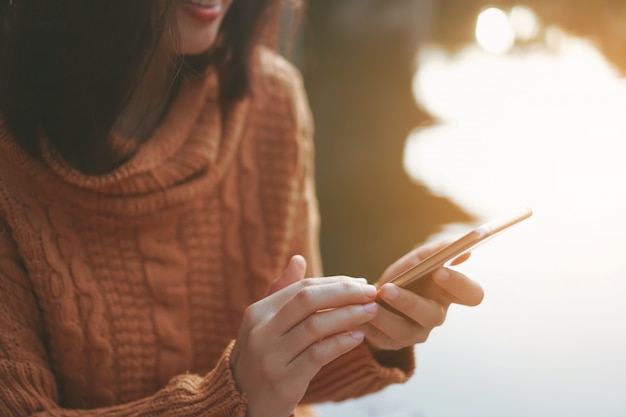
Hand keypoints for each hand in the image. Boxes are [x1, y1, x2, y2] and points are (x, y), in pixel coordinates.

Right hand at [230, 255, 379, 416]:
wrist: (242, 402)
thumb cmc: (261, 357)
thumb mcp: (264, 324)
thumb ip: (282, 292)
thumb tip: (298, 259)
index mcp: (257, 312)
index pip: (301, 288)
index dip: (334, 283)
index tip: (360, 283)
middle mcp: (261, 332)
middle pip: (308, 301)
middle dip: (344, 293)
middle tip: (371, 293)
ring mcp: (271, 357)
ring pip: (316, 327)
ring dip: (348, 316)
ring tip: (370, 312)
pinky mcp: (284, 381)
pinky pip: (318, 355)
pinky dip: (341, 344)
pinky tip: (358, 337)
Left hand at [361, 242, 483, 351]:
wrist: (379, 298)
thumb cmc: (405, 277)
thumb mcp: (415, 261)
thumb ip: (432, 252)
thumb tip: (454, 245)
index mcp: (449, 294)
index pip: (471, 295)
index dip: (458, 284)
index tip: (439, 271)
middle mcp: (436, 316)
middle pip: (433, 316)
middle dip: (410, 302)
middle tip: (388, 289)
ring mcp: (416, 333)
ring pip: (404, 331)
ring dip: (384, 317)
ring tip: (368, 303)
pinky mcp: (393, 344)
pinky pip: (381, 339)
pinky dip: (367, 325)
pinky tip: (356, 316)